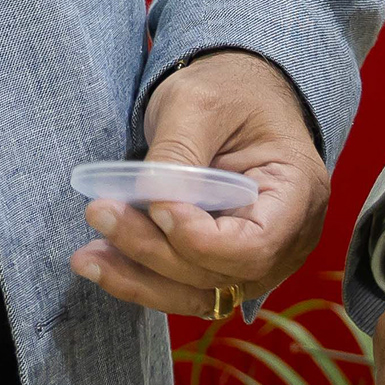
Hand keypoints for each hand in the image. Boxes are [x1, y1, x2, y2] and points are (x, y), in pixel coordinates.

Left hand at [69, 50, 327, 319]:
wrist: (238, 93)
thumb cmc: (229, 90)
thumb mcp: (200, 101)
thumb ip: (178, 150)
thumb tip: (148, 196)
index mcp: (297, 192)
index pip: (255, 245)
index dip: (200, 238)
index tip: (154, 205)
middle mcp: (287, 238)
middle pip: (222, 274)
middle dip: (154, 253)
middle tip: (99, 213)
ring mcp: (258, 258)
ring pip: (200, 294)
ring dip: (140, 280)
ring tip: (86, 258)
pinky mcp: (223, 262)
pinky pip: (185, 286)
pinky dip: (141, 278)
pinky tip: (100, 261)